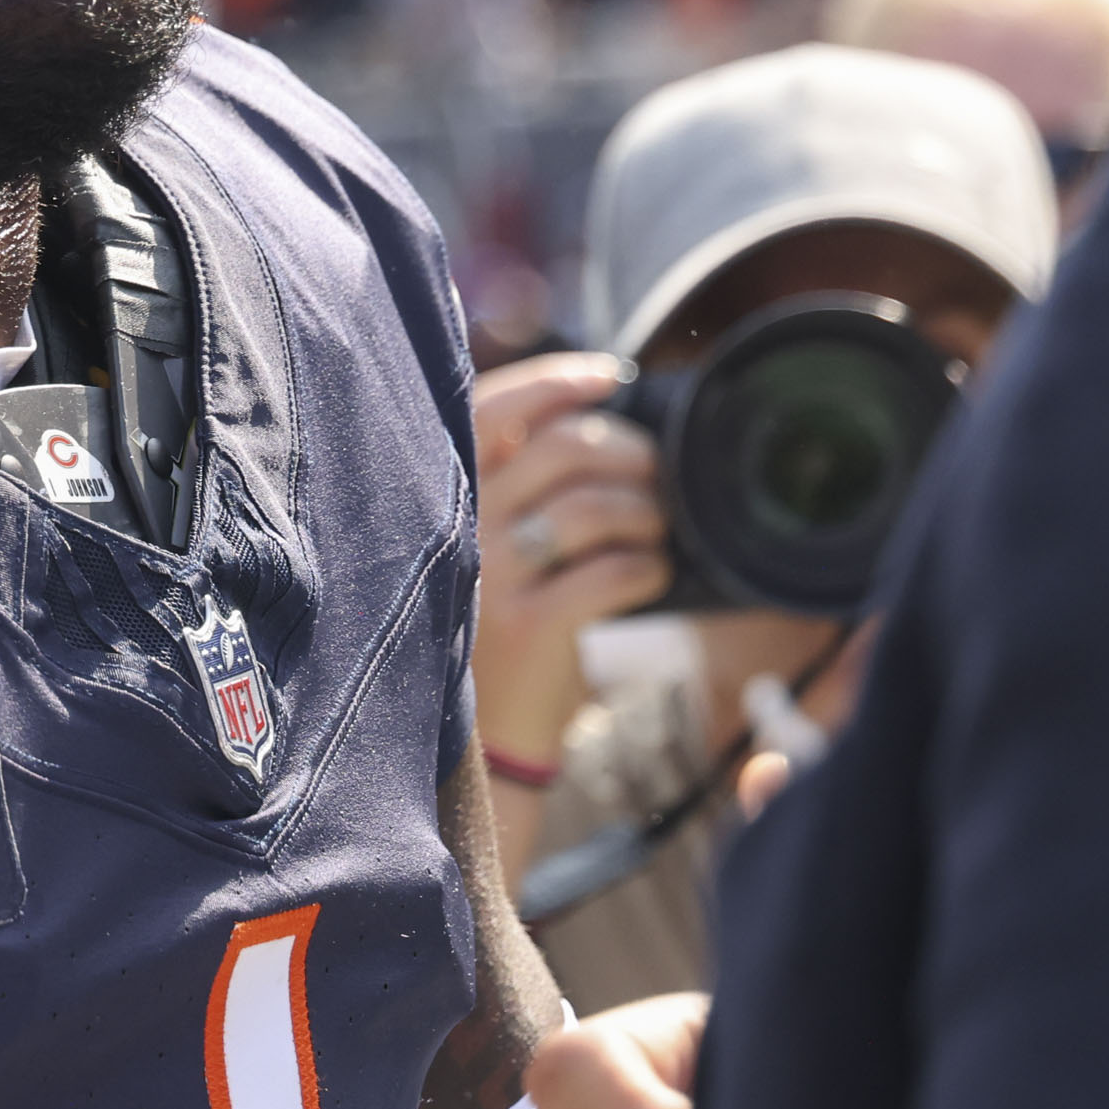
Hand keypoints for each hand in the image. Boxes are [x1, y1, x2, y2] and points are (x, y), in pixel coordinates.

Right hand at [468, 358, 670, 766]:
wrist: (486, 732)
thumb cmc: (504, 624)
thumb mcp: (494, 543)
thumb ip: (526, 485)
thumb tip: (609, 423)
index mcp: (451, 492)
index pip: (497, 406)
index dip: (557, 380)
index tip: (612, 376)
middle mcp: (461, 524)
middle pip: (563, 448)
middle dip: (630, 452)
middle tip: (657, 475)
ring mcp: (489, 575)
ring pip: (591, 507)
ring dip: (645, 513)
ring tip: (657, 531)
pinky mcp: (525, 627)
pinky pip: (610, 573)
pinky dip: (648, 566)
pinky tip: (653, 575)